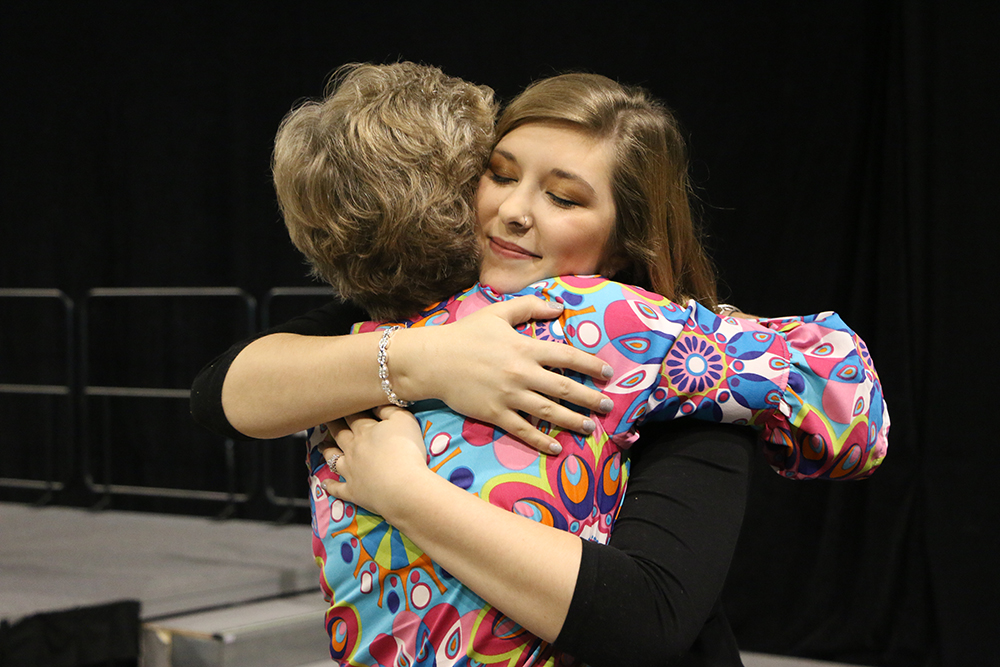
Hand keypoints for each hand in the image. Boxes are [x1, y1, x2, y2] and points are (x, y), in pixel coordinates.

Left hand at [319, 405, 429, 516]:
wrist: (403, 486)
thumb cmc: (406, 450)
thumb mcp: (403, 420)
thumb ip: (388, 410)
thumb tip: (375, 405)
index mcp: (364, 431)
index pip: (353, 417)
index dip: (347, 410)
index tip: (340, 404)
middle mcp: (352, 449)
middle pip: (339, 434)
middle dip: (333, 426)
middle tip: (326, 419)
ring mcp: (350, 471)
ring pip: (333, 458)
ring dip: (327, 451)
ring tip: (321, 446)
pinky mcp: (353, 491)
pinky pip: (337, 488)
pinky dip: (330, 486)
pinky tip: (324, 484)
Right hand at [394, 296, 613, 453]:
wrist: (432, 361)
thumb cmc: (465, 334)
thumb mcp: (498, 313)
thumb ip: (530, 307)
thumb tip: (559, 308)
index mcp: (524, 348)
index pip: (567, 356)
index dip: (590, 365)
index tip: (607, 372)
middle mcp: (521, 373)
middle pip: (564, 388)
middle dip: (589, 398)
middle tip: (607, 405)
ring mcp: (509, 396)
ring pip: (548, 412)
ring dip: (572, 421)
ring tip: (589, 427)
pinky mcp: (495, 414)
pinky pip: (523, 430)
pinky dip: (541, 440)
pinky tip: (556, 447)